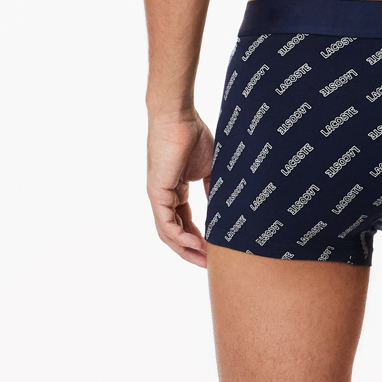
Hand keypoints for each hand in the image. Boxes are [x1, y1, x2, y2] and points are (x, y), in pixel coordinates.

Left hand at [147, 110, 215, 265]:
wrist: (179, 116)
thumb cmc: (193, 134)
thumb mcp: (210, 168)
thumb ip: (214, 188)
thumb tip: (225, 207)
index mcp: (174, 190)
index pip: (184, 222)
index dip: (197, 238)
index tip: (213, 251)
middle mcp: (163, 196)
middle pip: (174, 233)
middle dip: (191, 251)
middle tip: (208, 264)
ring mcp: (158, 195)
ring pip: (168, 232)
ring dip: (185, 249)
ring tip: (204, 260)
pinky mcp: (156, 192)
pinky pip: (166, 222)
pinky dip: (179, 236)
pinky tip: (195, 244)